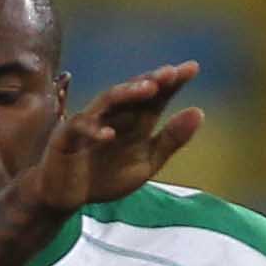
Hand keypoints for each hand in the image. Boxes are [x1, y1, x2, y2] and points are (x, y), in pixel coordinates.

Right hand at [16, 62, 205, 215]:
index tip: (192, 68)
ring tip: (148, 88)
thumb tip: (200, 112)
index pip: (156, 96)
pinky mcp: (66, 136)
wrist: (67, 197)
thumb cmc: (105, 177)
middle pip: (134, 91)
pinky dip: (94, 131)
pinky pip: (80, 128)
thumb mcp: (146, 163)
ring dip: (127, 93)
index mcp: (136, 120)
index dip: (173, 82)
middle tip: (171, 72)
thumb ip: (171, 140)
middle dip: (152, 80)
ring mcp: (90, 123)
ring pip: (108, 101)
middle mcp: (114, 115)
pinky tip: (110, 135)